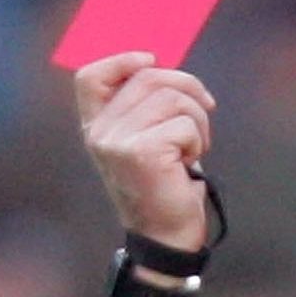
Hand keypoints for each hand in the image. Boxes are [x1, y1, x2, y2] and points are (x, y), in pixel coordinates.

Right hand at [73, 52, 213, 250]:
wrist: (165, 237)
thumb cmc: (164, 187)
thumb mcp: (148, 142)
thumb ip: (147, 109)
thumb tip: (171, 72)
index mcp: (96, 126)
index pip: (90, 77)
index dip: (122, 60)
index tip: (151, 59)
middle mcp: (100, 132)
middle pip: (148, 78)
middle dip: (187, 88)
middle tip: (205, 109)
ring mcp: (117, 141)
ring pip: (173, 98)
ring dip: (198, 120)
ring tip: (195, 146)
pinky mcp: (142, 152)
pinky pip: (185, 124)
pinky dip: (199, 141)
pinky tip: (189, 164)